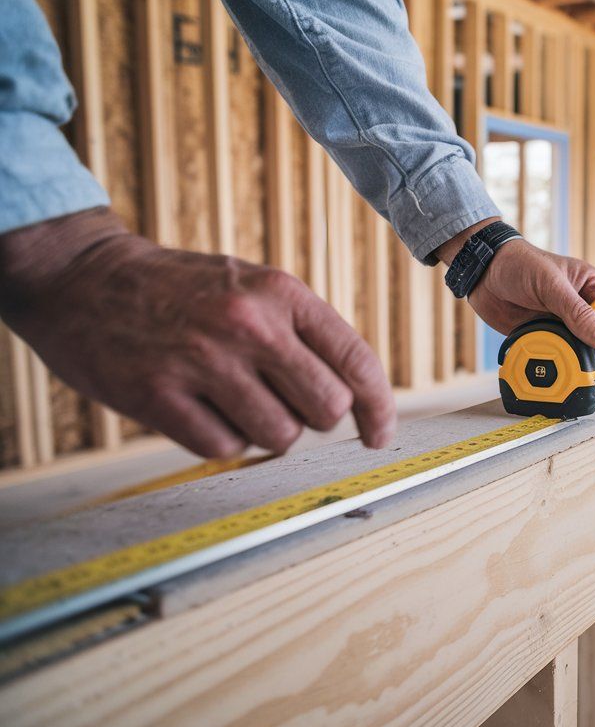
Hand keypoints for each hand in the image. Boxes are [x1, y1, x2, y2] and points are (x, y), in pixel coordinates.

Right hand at [0, 208, 394, 457]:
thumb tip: (353, 397)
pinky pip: (224, 449)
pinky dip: (220, 441)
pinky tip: (199, 410)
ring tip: (232, 400)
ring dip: (264, 432)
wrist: (83, 278)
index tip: (379, 436)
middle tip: (282, 404)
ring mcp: (204, 361)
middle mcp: (250, 324)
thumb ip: (302, 332)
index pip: (355, 360)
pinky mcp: (159, 395)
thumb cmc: (180, 290)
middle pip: (326, 409)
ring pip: (279, 436)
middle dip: (314, 419)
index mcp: (282, 293)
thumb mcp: (252, 286)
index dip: (377, 407)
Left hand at [437, 220, 594, 400]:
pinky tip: (561, 382)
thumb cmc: (519, 264)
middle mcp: (584, 310)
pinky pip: (559, 358)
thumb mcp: (551, 286)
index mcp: (594, 290)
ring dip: (586, 374)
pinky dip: (562, 371)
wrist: (483, 272)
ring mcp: (565, 326)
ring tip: (588, 393)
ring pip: (584, 356)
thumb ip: (579, 314)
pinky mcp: (546, 337)